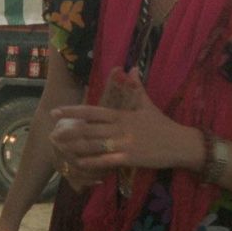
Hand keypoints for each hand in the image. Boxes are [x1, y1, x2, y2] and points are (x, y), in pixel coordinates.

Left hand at [50, 68, 184, 177]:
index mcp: (121, 115)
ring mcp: (124, 144)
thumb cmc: (162, 125)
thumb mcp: (148, 105)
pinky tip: (78, 163)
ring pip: (94, 145)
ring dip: (75, 147)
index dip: (72, 111)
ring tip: (59, 148)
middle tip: (50, 134)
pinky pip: (106, 161)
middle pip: (88, 129)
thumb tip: (132, 67)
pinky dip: (91, 162)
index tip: (55, 111)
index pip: (92, 111)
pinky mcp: (129, 159)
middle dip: (68, 132)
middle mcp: (120, 128)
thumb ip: (136, 88)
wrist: (181, 144)